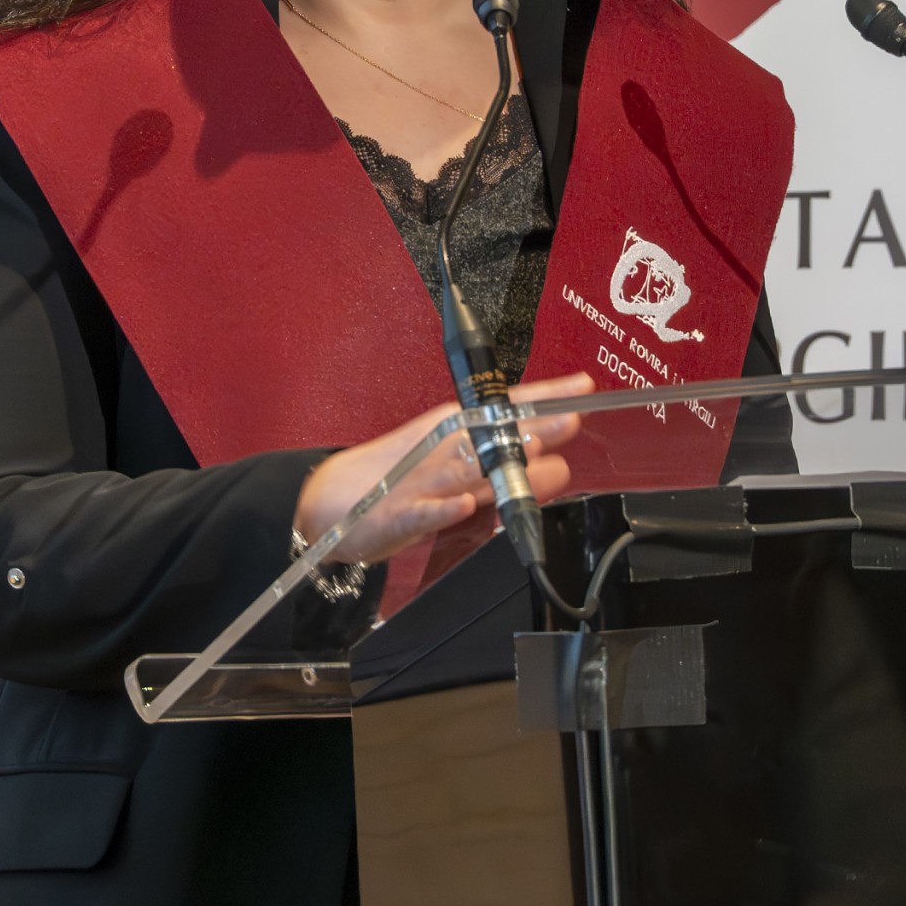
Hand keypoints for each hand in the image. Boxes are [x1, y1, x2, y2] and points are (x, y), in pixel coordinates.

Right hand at [293, 373, 592, 567]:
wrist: (322, 504)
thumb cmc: (389, 483)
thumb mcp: (451, 474)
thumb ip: (503, 471)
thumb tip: (557, 463)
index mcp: (449, 434)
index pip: (505, 411)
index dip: (544, 399)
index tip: (583, 388)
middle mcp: (438, 452)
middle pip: (491, 437)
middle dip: (532, 427)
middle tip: (574, 417)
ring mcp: (417, 483)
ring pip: (463, 469)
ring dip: (497, 459)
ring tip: (532, 448)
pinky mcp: (396, 516)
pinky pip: (423, 513)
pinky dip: (444, 509)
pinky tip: (465, 504)